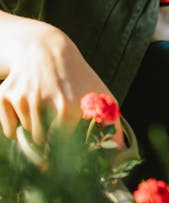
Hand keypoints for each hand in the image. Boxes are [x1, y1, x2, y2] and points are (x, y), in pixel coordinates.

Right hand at [0, 13, 123, 147]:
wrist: (45, 49)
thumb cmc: (77, 76)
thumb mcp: (100, 94)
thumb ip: (112, 125)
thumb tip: (122, 153)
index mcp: (69, 108)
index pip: (61, 149)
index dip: (64, 153)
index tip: (66, 151)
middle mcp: (43, 103)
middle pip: (41, 145)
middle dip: (48, 140)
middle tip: (54, 123)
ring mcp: (22, 99)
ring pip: (26, 136)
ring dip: (34, 131)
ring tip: (44, 109)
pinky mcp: (5, 95)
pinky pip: (9, 129)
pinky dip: (16, 127)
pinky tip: (28, 108)